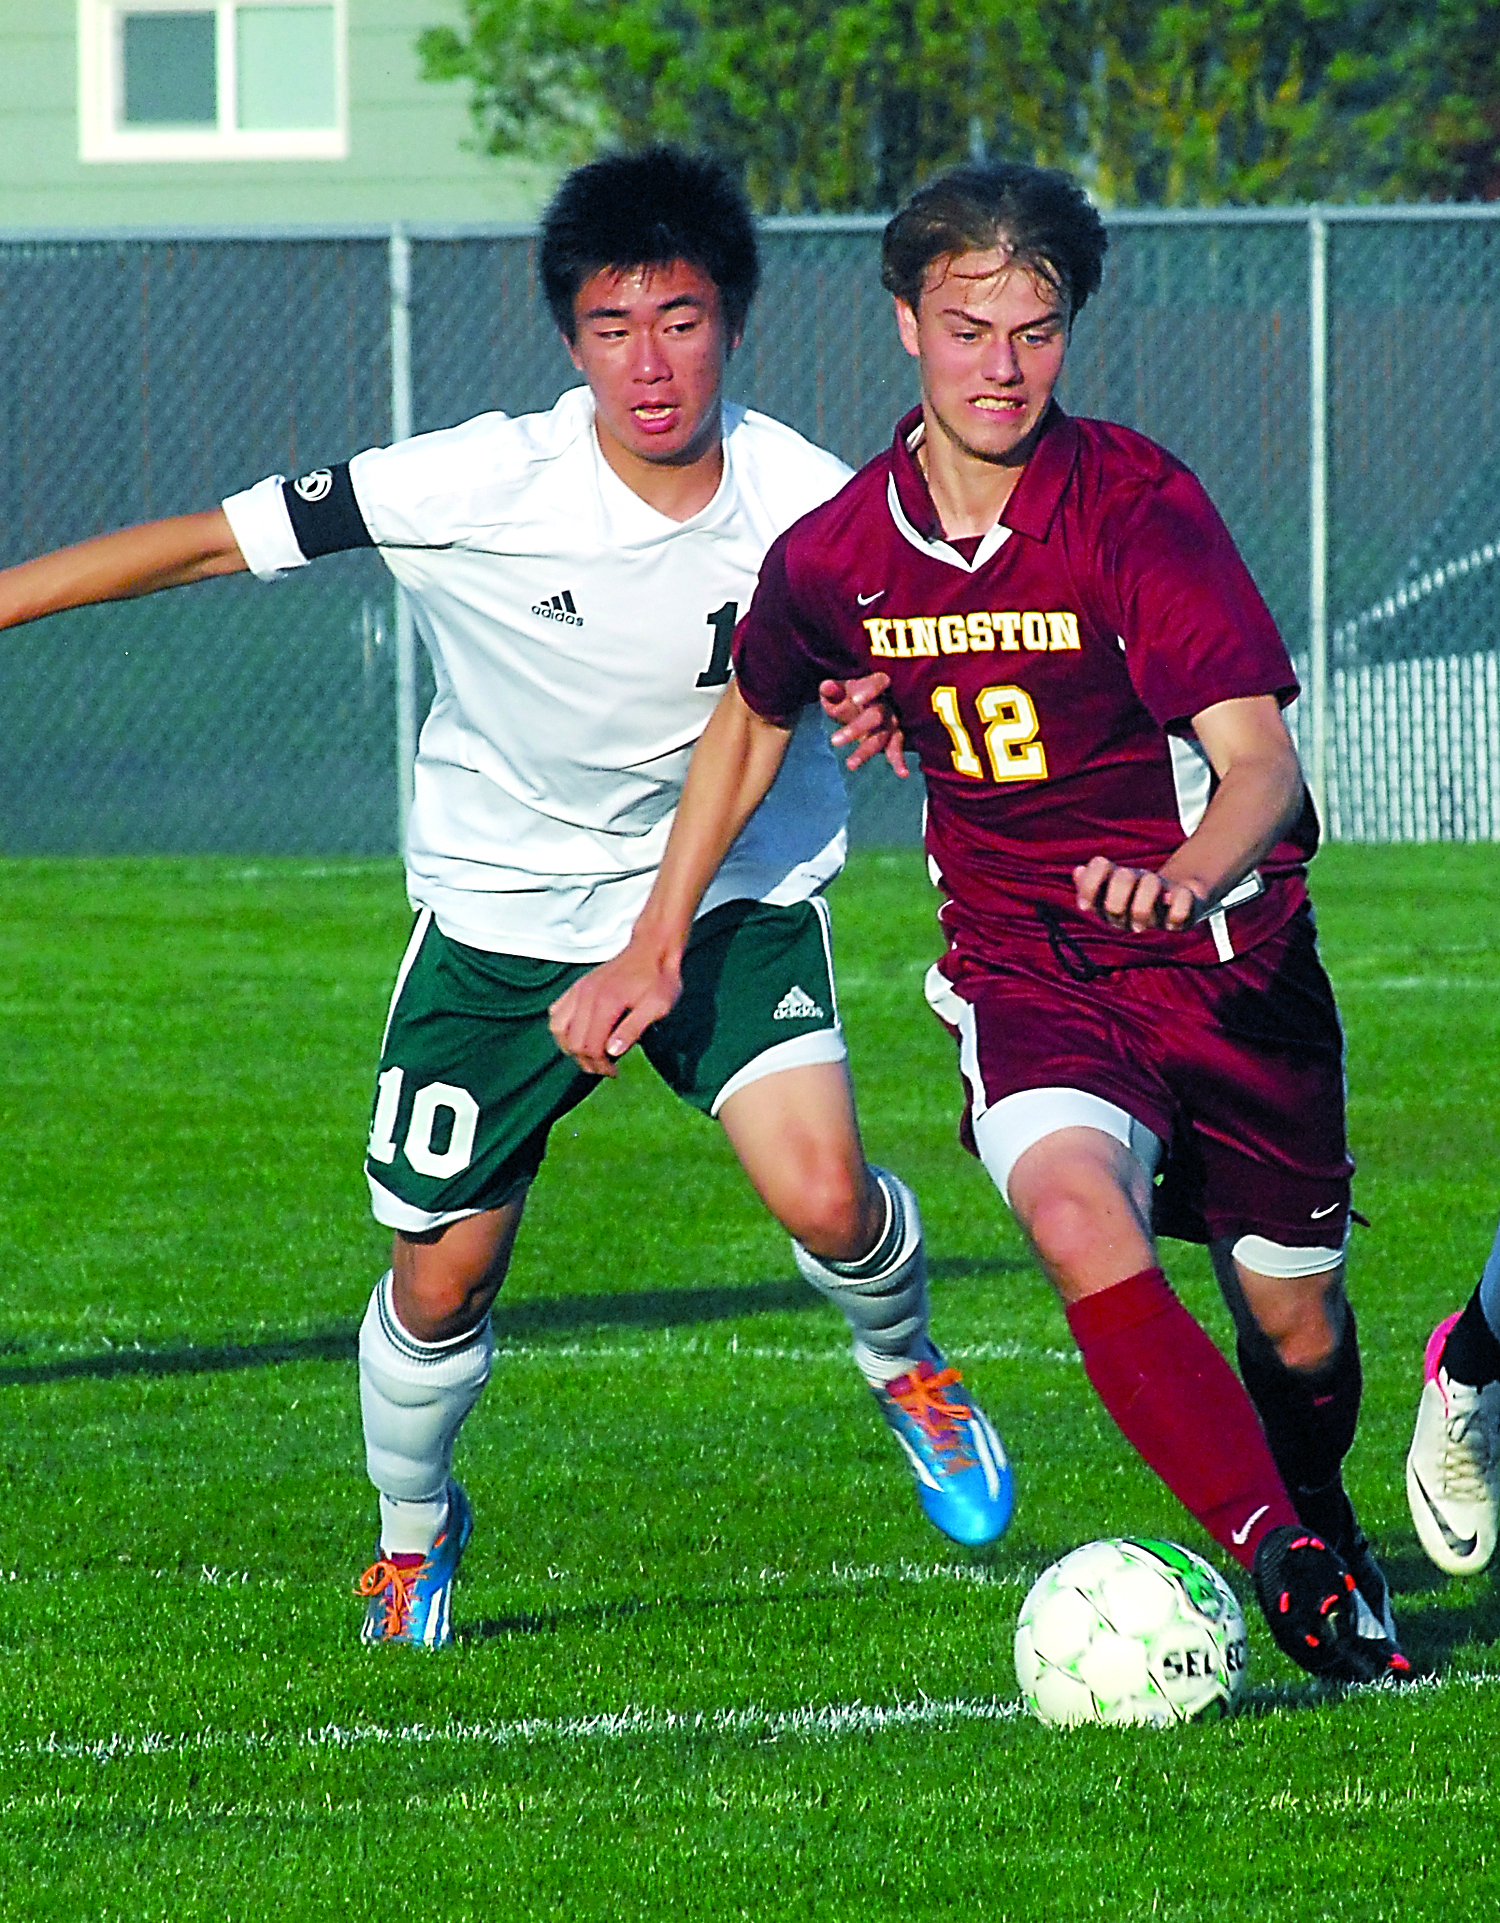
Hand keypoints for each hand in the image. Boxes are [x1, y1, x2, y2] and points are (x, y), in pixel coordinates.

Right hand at [548, 942, 682, 1075]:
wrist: (651, 949)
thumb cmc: (659, 979)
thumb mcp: (657, 1006)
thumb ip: (633, 1029)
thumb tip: (612, 1052)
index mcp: (606, 1003)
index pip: (590, 1046)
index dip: (600, 1065)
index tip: (614, 1072)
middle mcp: (586, 996)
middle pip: (573, 1042)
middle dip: (587, 1062)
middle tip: (605, 1068)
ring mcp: (578, 990)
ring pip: (558, 1029)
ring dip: (571, 1048)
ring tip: (590, 1055)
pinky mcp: (576, 986)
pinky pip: (556, 1012)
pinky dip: (561, 1029)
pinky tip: (577, 1034)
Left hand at [819, 672, 906, 774]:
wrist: (860, 705)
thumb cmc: (847, 696)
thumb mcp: (838, 692)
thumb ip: (832, 690)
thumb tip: (825, 686)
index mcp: (875, 685)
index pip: (878, 683)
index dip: (869, 691)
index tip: (855, 700)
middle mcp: (887, 704)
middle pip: (876, 715)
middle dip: (856, 728)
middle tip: (834, 741)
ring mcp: (892, 722)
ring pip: (882, 736)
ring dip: (866, 751)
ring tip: (850, 764)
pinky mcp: (894, 738)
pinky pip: (897, 749)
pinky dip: (900, 761)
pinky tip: (903, 774)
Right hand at [1073, 856, 1204, 933]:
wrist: (1177, 894)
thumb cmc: (1139, 884)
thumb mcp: (1117, 874)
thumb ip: (1096, 872)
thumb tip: (1079, 871)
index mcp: (1106, 910)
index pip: (1089, 900)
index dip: (1089, 886)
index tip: (1102, 868)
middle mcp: (1126, 921)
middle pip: (1113, 907)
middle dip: (1123, 880)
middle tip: (1131, 873)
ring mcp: (1152, 924)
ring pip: (1142, 910)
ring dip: (1150, 884)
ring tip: (1155, 882)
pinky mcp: (1179, 924)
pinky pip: (1177, 914)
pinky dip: (1178, 898)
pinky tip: (1176, 893)